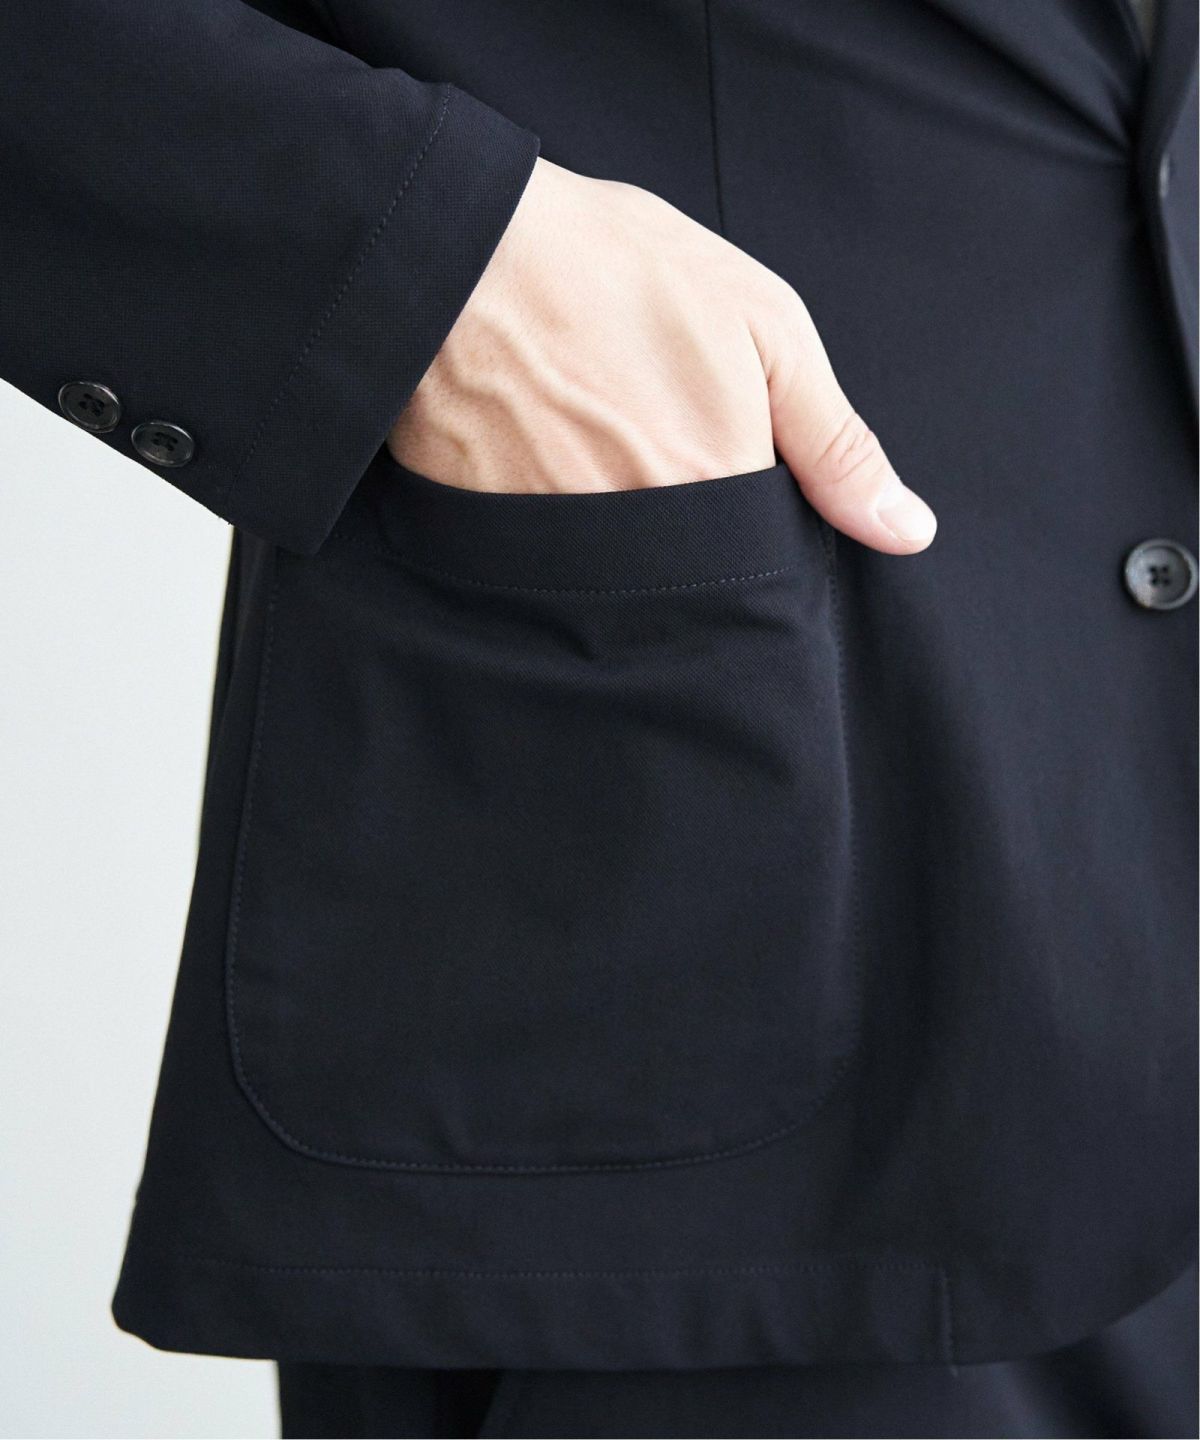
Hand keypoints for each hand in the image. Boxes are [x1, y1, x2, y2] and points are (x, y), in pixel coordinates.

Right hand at [387, 158, 935, 553]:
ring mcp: (563, 554)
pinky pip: (545, 577)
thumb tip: (909, 534)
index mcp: (721, 493)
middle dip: (684, 535)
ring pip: (620, 586)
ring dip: (618, 532)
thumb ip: (837, 445)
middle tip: (643, 439)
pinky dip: (552, 530)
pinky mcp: (494, 549)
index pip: (763, 569)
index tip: (720, 467)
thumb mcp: (764, 329)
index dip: (749, 521)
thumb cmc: (617, 271)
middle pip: (692, 586)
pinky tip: (541, 459)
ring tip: (592, 442)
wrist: (460, 254)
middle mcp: (645, 546)